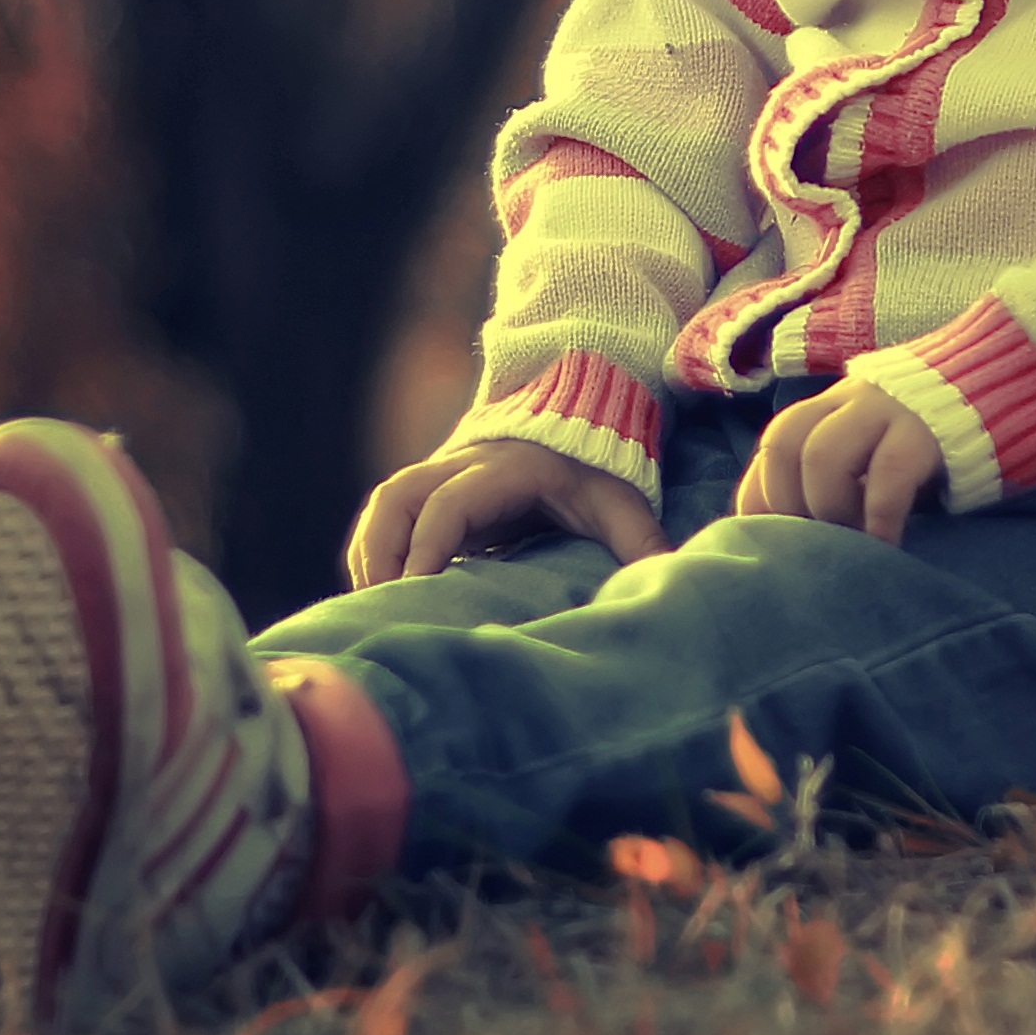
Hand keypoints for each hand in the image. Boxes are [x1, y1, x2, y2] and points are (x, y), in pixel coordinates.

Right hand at [346, 437, 665, 588]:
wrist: (580, 426)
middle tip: (381, 608)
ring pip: (384, 505)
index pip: (449, 504)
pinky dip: (376, 552)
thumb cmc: (597, 471)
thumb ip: (640, 541)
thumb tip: (664, 584)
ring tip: (373, 608)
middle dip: (381, 552)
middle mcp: (461, 467)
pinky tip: (380, 595)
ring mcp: (442, 476)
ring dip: (371, 554)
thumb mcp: (621, 502)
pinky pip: (388, 518)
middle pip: (396, 497)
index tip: (417, 595)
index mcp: (503, 470)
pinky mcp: (434, 494)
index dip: (428, 548)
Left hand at [733, 379, 947, 543]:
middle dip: (786, 503)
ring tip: (852, 542)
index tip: (771, 539)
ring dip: (827, 508)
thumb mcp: (878, 452)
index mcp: (832, 407)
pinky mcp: (927, 430)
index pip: (773, 445)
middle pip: (784, 443)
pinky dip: (879, 517)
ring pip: (822, 455)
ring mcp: (887, 409)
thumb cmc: (934, 443)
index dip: (760, 496)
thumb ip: (842, 475)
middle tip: (815, 543)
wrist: (1004, 384)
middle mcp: (850, 400)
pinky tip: (887, 545)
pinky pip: (889, 473)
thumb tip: (796, 535)